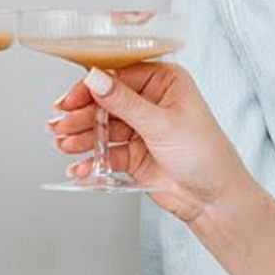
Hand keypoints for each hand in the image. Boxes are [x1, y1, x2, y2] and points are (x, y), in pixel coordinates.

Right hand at [47, 61, 254, 223]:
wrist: (213, 198)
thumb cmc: (206, 155)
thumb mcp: (162, 123)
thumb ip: (125, 103)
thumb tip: (97, 80)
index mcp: (165, 82)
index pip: (119, 76)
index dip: (92, 87)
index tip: (71, 99)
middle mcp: (151, 103)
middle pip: (106, 103)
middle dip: (81, 115)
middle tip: (61, 124)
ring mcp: (141, 129)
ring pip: (103, 129)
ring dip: (82, 138)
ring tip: (65, 145)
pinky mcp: (134, 155)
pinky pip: (106, 154)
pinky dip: (91, 161)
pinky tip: (80, 167)